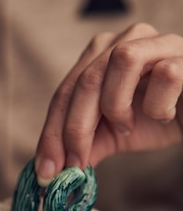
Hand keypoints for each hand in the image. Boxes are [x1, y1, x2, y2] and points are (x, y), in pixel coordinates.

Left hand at [35, 23, 182, 182]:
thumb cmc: (159, 117)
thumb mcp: (114, 134)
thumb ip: (85, 145)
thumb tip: (51, 171)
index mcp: (102, 54)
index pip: (65, 91)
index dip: (52, 132)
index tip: (46, 169)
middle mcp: (126, 39)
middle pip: (86, 79)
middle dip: (75, 128)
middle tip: (75, 164)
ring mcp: (159, 42)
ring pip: (122, 61)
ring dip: (117, 105)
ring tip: (128, 125)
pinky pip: (166, 75)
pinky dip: (158, 105)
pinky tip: (164, 114)